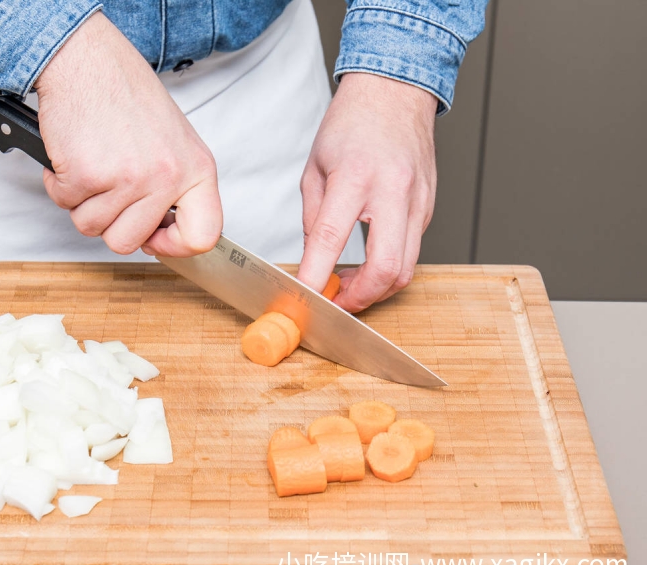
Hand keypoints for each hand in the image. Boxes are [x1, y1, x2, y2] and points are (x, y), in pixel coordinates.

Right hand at [33, 12, 221, 256]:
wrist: (88, 60)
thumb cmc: (127, 96)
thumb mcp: (174, 142)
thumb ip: (175, 189)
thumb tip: (160, 234)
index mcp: (197, 170)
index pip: (204, 236)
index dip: (175, 247)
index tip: (156, 239)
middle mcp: (167, 177)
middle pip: (129, 242)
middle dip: (109, 222)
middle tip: (108, 189)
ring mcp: (128, 179)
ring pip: (92, 227)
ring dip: (83, 201)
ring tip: (93, 163)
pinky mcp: (87, 175)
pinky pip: (65, 203)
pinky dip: (60, 183)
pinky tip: (74, 154)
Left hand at [296, 73, 437, 311]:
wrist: (395, 93)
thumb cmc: (352, 124)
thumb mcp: (316, 168)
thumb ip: (315, 218)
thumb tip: (314, 260)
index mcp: (355, 177)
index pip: (333, 239)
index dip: (316, 276)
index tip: (304, 298)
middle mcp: (393, 191)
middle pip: (387, 268)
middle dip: (360, 298)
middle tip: (336, 304)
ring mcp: (418, 201)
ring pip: (407, 267)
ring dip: (376, 288)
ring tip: (348, 286)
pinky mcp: (428, 207)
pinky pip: (411, 249)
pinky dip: (388, 266)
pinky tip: (366, 262)